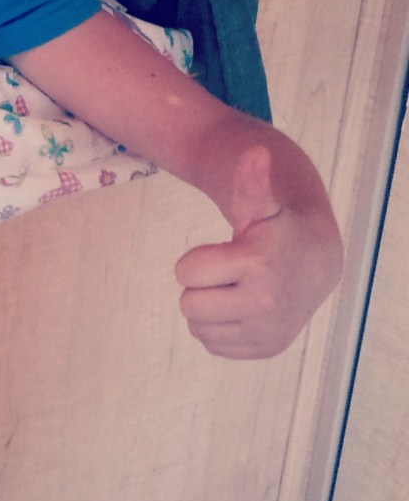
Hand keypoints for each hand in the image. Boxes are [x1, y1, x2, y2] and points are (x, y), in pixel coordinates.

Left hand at [173, 145, 343, 358]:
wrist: (316, 262)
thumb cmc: (278, 227)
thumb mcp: (261, 205)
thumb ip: (250, 183)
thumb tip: (255, 152)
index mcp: (257, 265)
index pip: (185, 273)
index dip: (197, 261)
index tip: (224, 253)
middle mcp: (265, 304)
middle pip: (188, 305)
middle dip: (200, 287)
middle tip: (227, 273)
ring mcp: (266, 331)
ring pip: (198, 328)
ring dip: (208, 308)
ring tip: (236, 289)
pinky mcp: (266, 348)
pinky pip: (213, 345)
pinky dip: (220, 328)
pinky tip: (241, 308)